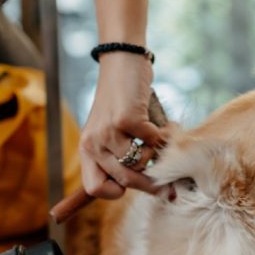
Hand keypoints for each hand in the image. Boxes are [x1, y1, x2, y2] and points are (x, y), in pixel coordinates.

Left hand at [79, 54, 165, 198]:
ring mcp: (107, 131)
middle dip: (150, 182)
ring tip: (162, 139)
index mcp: (87, 150)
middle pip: (124, 181)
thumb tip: (164, 191)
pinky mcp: (125, 119)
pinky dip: (165, 135)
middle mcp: (92, 143)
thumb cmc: (124, 100)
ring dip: (157, 154)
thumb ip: (128, 158)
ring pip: (140, 164)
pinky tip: (168, 126)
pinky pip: (153, 142)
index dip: (116, 191)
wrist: (122, 62)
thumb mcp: (115, 132)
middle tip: (168, 180)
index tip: (134, 183)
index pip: (94, 188)